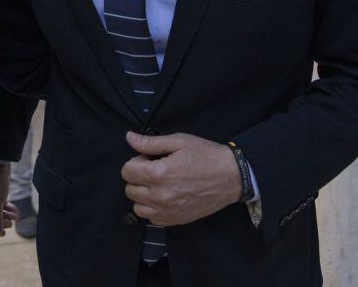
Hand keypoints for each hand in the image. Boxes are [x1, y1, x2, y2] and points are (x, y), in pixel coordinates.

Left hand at [121, 132, 241, 226]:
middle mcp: (161, 196)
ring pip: (137, 207)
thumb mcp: (179, 142)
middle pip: (129, 189)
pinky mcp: (175, 220)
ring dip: (143, 195)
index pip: (127, 171)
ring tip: (159, 184)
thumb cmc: (205, 155)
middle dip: (138, 177)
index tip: (150, 158)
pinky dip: (153, 208)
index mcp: (159, 174)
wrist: (231, 177)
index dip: (136, 161)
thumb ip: (150, 142)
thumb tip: (129, 137)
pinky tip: (166, 196)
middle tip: (155, 169)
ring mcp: (168, 211)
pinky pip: (151, 218)